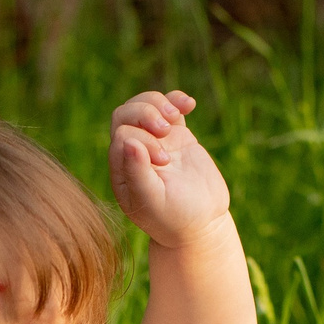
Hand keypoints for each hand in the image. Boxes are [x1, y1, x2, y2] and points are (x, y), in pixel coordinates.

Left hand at [109, 89, 231, 250]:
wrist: (202, 224)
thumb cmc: (174, 218)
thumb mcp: (153, 201)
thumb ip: (137, 173)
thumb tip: (127, 140)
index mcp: (121, 168)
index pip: (121, 135)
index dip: (142, 139)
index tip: (164, 161)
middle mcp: (133, 153)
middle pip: (126, 113)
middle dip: (146, 113)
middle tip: (167, 130)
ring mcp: (154, 142)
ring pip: (144, 105)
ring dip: (159, 102)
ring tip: (177, 115)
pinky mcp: (176, 137)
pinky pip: (169, 108)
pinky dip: (177, 100)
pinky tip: (190, 104)